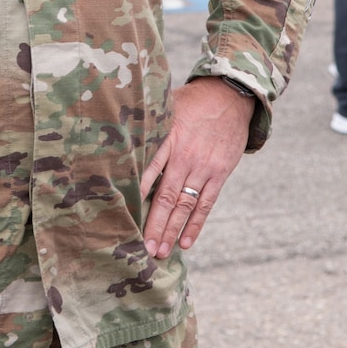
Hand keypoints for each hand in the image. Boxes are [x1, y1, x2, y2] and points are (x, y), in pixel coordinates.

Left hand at [139, 78, 252, 259]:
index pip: (148, 171)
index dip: (136, 195)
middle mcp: (185, 156)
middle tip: (142, 249)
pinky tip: (185, 242)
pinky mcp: (219, 174)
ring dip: (172, 231)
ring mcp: (204, 167)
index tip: (123, 216)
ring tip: (160, 252)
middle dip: (154, 225)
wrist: (231, 96)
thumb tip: (115, 131)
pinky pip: (206, 204)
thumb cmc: (192, 102)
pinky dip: (195, 225)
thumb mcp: (166, 105)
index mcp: (168, 139)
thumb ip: (147, 124)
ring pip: (184, 205)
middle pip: (166, 196)